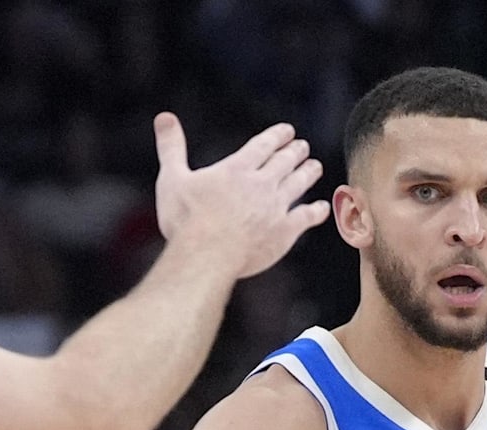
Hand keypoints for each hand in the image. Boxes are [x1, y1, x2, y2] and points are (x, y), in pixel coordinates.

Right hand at [152, 112, 329, 279]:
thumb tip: (164, 117)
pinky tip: (322, 208)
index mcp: (237, 169)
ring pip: (298, 184)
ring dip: (308, 173)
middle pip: (285, 162)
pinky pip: (306, 217)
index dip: (277, 136)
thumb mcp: (172, 178)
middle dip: (295, 152)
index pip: (263, 145)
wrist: (207, 255)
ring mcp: (276, 208)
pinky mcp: (284, 232)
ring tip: (315, 167)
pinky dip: (316, 211)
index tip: (287, 131)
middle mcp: (261, 184)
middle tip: (303, 146)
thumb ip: (171, 147)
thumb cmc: (186, 219)